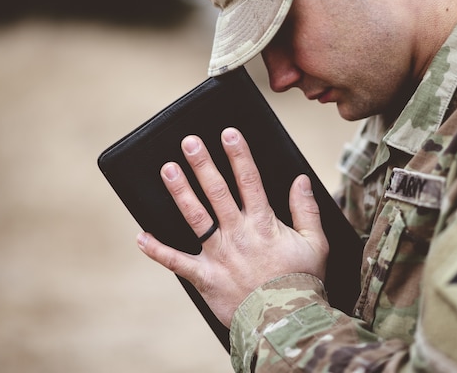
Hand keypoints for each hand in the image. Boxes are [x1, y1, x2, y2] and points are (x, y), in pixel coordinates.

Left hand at [136, 127, 328, 326]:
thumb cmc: (302, 281)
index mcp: (264, 224)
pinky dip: (157, 251)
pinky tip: (140, 236)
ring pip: (195, 217)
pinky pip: (177, 262)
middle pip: (217, 192)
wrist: (284, 321)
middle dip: (203, 164)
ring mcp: (219, 255)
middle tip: (188, 142)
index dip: (238, 155)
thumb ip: (306, 209)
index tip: (228, 134)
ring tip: (167, 170)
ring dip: (180, 192)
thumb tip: (300, 179)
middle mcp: (238, 234)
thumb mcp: (316, 243)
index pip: (249, 181)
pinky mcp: (205, 277)